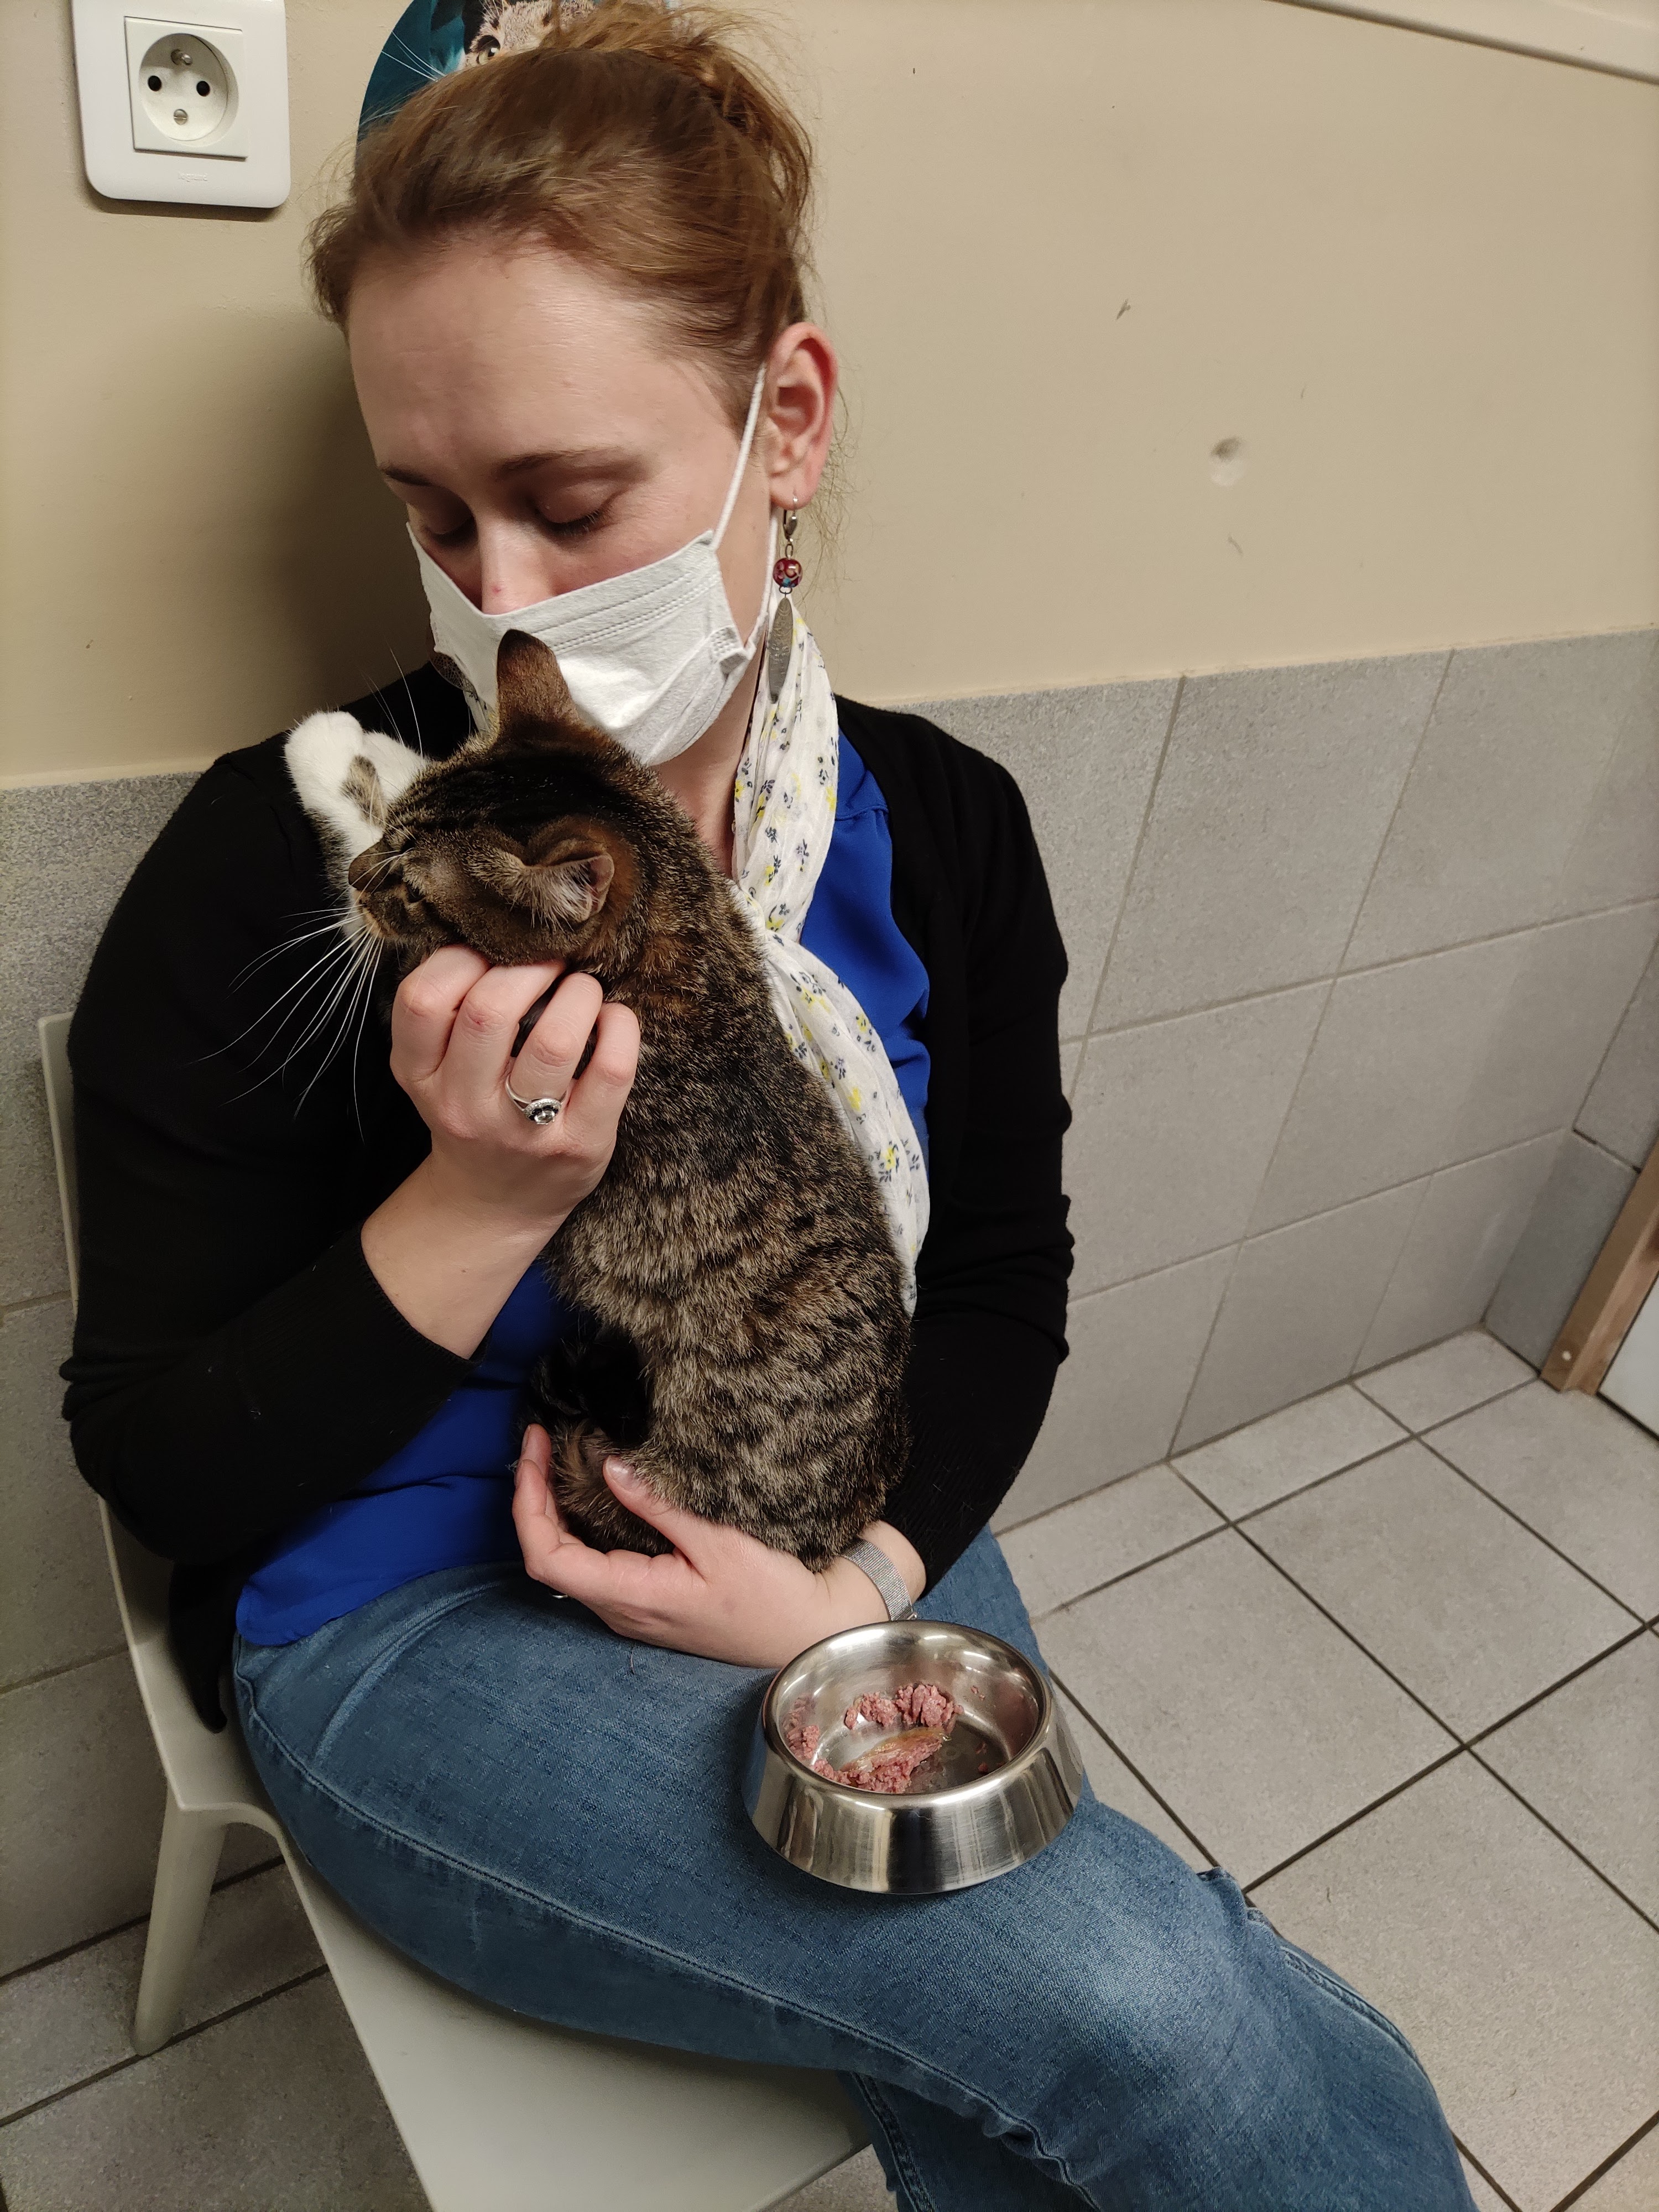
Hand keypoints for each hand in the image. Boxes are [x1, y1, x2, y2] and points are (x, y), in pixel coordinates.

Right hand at [360, 951, 637, 1356]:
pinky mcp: (579, 1144)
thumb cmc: (473, 1112)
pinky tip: (614, 1019)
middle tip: (550, 962)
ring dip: (578, 993)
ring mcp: (523, 1132)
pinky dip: (620, 1028)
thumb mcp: (436, 1069)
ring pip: (555, 1040)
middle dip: (529, 967)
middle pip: (489, 1011)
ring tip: (582, 989)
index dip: (462, 958)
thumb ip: (451, 1011)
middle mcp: (464, 1107)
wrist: (494, 1204)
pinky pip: (611, 1070)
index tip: (493, 953)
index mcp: (420, 1076)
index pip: (423, 999)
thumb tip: (502, 932)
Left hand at [511, 1425, 923, 1667]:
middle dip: (534, 1495)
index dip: (528, 1502)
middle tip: (542, 1440)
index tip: (537, 1448)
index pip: (547, 1558)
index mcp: (631, 1597)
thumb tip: (610, 1468)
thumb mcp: (721, 1543)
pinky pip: (595, 1564)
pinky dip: (581, 1524)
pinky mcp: (648, 1602)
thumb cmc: (772, 1597)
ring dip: (554, 1509)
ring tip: (558, 1457)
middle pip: (548, 1556)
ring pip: (570, 1561)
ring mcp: (632, 1610)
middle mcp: (621, 1610)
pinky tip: (593, 1492)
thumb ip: (660, 1507)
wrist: (808, 1636)